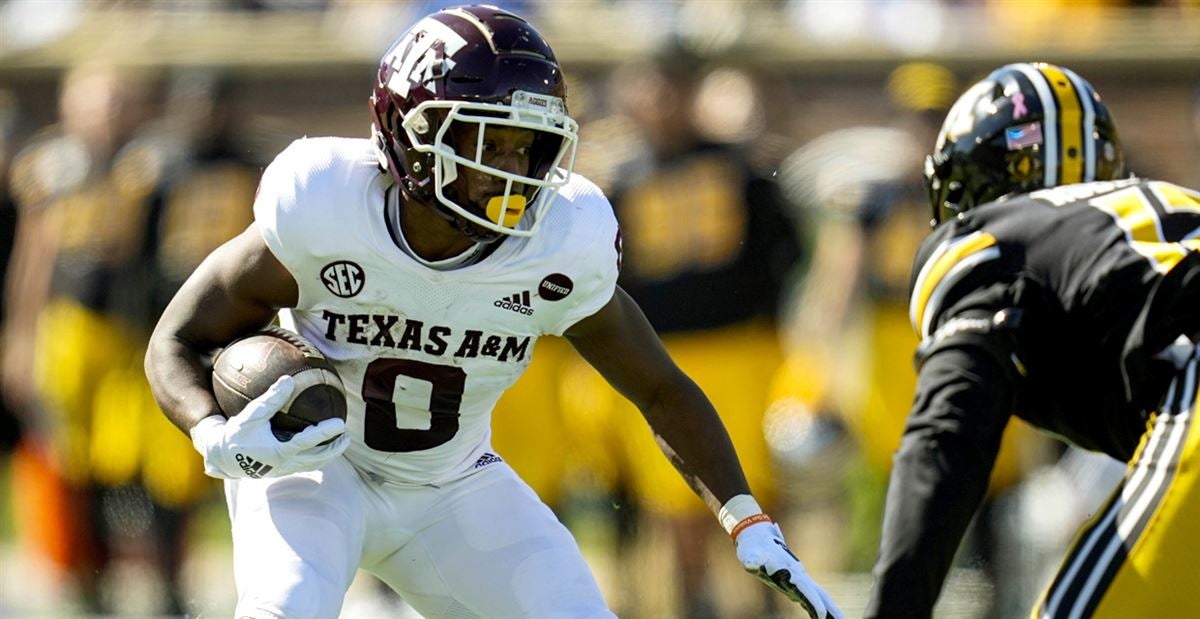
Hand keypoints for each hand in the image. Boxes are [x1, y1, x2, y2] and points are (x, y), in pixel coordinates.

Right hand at [191, 375, 349, 478]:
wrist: (223, 457)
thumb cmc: (237, 434)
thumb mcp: (251, 415)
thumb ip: (270, 399)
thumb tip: (289, 379)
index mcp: (279, 451)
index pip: (308, 442)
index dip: (326, 433)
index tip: (341, 424)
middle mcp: (285, 463)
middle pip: (318, 458)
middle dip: (335, 448)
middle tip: (348, 434)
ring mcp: (285, 470)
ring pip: (314, 464)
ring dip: (329, 454)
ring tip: (342, 441)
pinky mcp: (282, 471)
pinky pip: (305, 465)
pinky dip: (318, 456)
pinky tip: (323, 445)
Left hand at [736, 520, 842, 618]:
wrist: (757, 535)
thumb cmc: (752, 548)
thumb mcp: (750, 555)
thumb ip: (752, 560)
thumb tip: (752, 563)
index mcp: (790, 572)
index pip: (805, 590)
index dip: (813, 602)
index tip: (821, 615)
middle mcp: (798, 576)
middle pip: (820, 594)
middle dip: (832, 609)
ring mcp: (799, 578)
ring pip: (819, 594)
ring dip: (830, 608)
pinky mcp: (795, 580)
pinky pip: (811, 594)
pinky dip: (819, 604)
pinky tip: (821, 615)